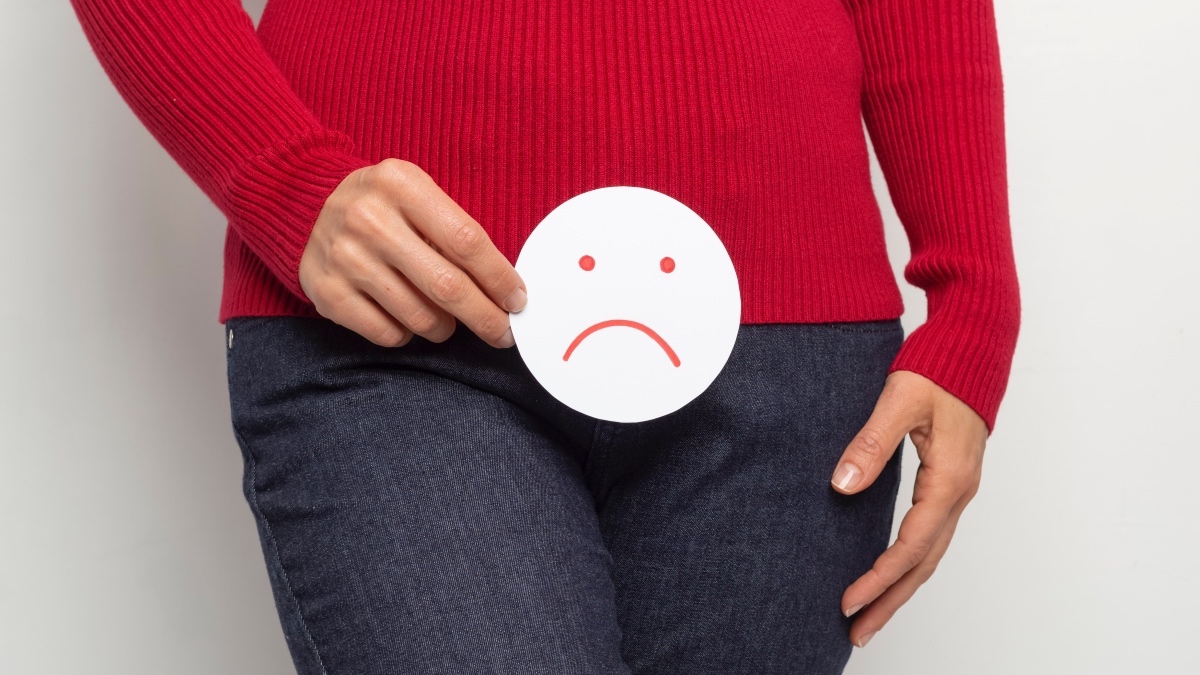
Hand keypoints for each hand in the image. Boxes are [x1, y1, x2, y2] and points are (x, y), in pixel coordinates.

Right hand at [299, 158, 526, 347]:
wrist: (310, 207)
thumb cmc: (386, 207)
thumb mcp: (419, 194)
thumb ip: (458, 231)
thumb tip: (506, 291)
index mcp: (400, 184)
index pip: (467, 241)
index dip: (499, 278)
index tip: (517, 300)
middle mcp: (368, 219)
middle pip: (447, 286)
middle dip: (485, 317)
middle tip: (504, 332)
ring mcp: (344, 257)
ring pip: (420, 317)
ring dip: (445, 327)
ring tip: (446, 317)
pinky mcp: (327, 293)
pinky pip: (388, 334)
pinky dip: (408, 334)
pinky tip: (406, 316)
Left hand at [830, 370, 987, 647]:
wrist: (975, 346)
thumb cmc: (940, 367)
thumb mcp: (900, 400)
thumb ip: (870, 443)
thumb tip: (841, 486)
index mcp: (948, 480)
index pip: (910, 546)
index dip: (878, 578)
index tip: (847, 602)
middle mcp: (958, 492)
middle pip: (923, 564)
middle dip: (890, 601)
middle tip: (857, 634)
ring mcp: (958, 489)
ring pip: (930, 554)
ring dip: (900, 588)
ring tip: (871, 617)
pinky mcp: (950, 481)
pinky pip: (931, 535)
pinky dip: (910, 563)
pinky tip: (891, 573)